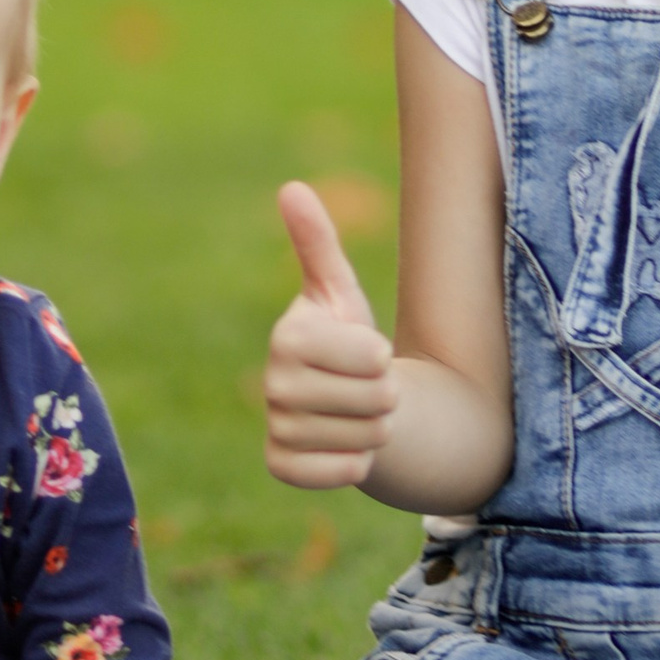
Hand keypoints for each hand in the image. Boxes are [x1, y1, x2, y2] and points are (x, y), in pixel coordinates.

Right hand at [263, 182, 398, 491]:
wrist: (343, 405)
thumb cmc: (347, 341)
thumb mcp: (339, 291)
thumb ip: (318, 242)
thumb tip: (291, 187)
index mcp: (287, 336)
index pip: (373, 355)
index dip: (383, 355)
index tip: (367, 352)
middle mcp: (273, 384)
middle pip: (377, 398)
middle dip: (386, 395)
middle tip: (366, 388)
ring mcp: (276, 427)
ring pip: (367, 437)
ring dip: (375, 428)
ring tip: (357, 413)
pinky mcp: (281, 466)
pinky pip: (346, 472)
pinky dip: (359, 462)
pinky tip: (344, 444)